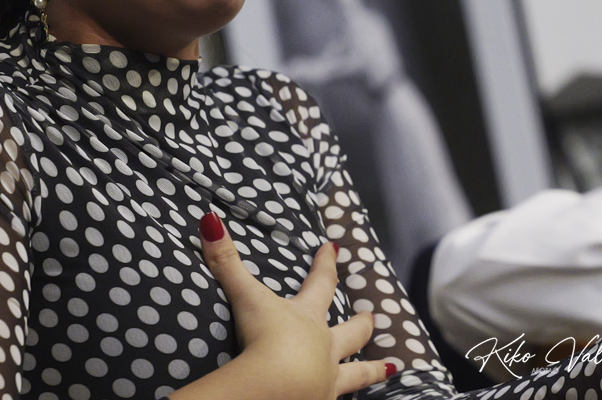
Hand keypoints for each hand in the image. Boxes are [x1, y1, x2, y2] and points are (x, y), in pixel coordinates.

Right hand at [180, 212, 392, 399]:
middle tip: (373, 316)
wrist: (276, 386)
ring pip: (359, 374)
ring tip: (392, 368)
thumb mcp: (246, 298)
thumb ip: (227, 263)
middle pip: (352, 332)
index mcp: (308, 319)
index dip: (326, 263)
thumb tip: (209, 219)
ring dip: (375, 369)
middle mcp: (325, 349)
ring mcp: (328, 382)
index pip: (321, 283)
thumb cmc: (265, 338)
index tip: (334, 247)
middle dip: (363, 322)